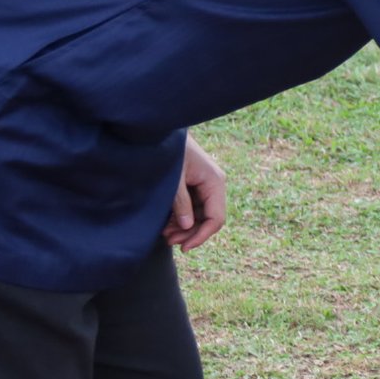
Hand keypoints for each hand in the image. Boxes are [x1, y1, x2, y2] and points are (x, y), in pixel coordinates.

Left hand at [163, 135, 226, 251]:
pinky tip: (167, 224)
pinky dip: (181, 218)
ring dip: (185, 228)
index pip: (216, 218)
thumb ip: (181, 202)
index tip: (185, 247)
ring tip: (166, 235)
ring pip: (200, 216)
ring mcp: (205, 186)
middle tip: (169, 241)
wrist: (163, 131)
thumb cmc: (170, 151)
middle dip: (191, 233)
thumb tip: (187, 226)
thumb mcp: (174, 178)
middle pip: (209, 219)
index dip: (202, 235)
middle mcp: (214, 186)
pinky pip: (193, 208)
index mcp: (214, 182)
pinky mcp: (194, 186)